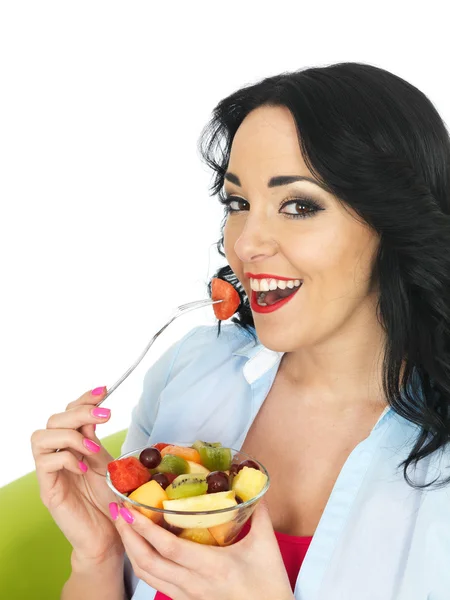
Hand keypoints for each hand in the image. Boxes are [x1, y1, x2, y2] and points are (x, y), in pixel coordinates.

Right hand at [31, 387, 122, 564]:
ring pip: (41, 436)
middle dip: (80, 412)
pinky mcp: (48, 490)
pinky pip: (45, 463)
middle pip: (54, 419)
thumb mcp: (108, 461)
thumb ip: (96, 439)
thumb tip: (95, 414)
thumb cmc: (110, 499)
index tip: (104, 390)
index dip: (84, 398)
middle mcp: (58, 453)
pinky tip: (84, 467)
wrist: (110, 534)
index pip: (69, 411)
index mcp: (74, 444)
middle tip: (105, 416)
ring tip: (92, 448)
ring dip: (70, 436)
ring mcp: (50, 472)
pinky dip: (66, 459)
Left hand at [111, 498, 293, 599]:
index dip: (145, 529)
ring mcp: (188, 596)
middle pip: (148, 562)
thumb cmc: (270, 584)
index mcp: (212, 567)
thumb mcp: (266, 545)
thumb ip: (258, 512)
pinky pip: (157, 583)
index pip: (169, 548)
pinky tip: (142, 548)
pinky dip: (143, 563)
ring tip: (124, 526)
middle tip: (118, 511)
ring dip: (131, 549)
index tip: (130, 509)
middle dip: (128, 536)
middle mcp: (194, 585)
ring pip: (148, 575)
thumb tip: (253, 483)